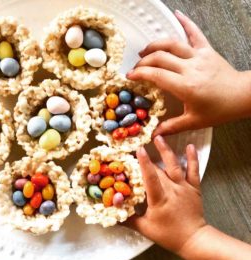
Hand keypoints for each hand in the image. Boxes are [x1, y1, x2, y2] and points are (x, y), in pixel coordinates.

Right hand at [126, 136, 206, 254]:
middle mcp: (172, 189)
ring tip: (159, 137)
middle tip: (138, 144)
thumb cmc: (169, 235)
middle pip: (159, 170)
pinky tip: (190, 146)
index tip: (138, 149)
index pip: (150, 178)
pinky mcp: (194, 188)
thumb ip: (128, 220)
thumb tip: (112, 214)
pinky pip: (194, 170)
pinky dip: (193, 158)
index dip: (144, 163)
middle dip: (148, 157)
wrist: (194, 240)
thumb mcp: (145, 229)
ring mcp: (184, 187)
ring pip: (175, 165)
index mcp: (159, 198)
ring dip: (166, 151)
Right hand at [127, 11, 250, 135]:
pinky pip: (195, 33)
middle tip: (135, 68)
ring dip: (155, 45)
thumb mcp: (194, 122)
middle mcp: (190, 68)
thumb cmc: (219, 110)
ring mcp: (199, 56)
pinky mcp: (207, 50)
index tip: (130, 76)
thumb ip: (172, 127)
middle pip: (160, 57)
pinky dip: (185, 22)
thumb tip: (154, 134)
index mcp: (185, 86)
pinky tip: (177, 14)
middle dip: (143, 61)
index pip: (156, 75)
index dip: (140, 74)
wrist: (242, 96)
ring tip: (144, 50)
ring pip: (172, 44)